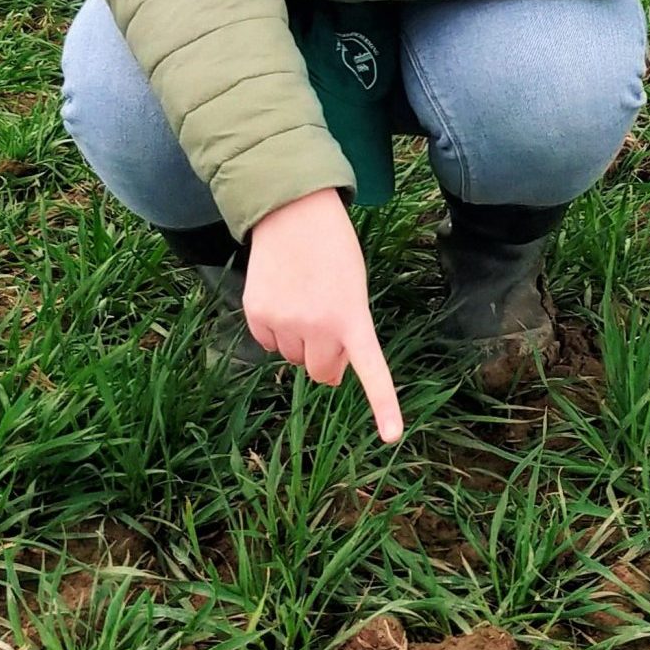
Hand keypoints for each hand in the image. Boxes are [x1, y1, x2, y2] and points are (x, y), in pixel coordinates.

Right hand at [246, 189, 402, 442]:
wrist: (293, 212)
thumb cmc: (332, 249)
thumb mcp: (353, 287)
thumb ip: (346, 328)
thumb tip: (325, 372)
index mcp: (352, 317)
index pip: (371, 369)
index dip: (384, 405)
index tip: (392, 437)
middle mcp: (318, 327)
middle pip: (322, 371)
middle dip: (326, 360)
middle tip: (326, 327)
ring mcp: (284, 324)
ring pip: (293, 357)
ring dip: (300, 341)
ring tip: (303, 298)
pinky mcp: (257, 316)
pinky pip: (269, 342)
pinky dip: (275, 330)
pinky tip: (280, 297)